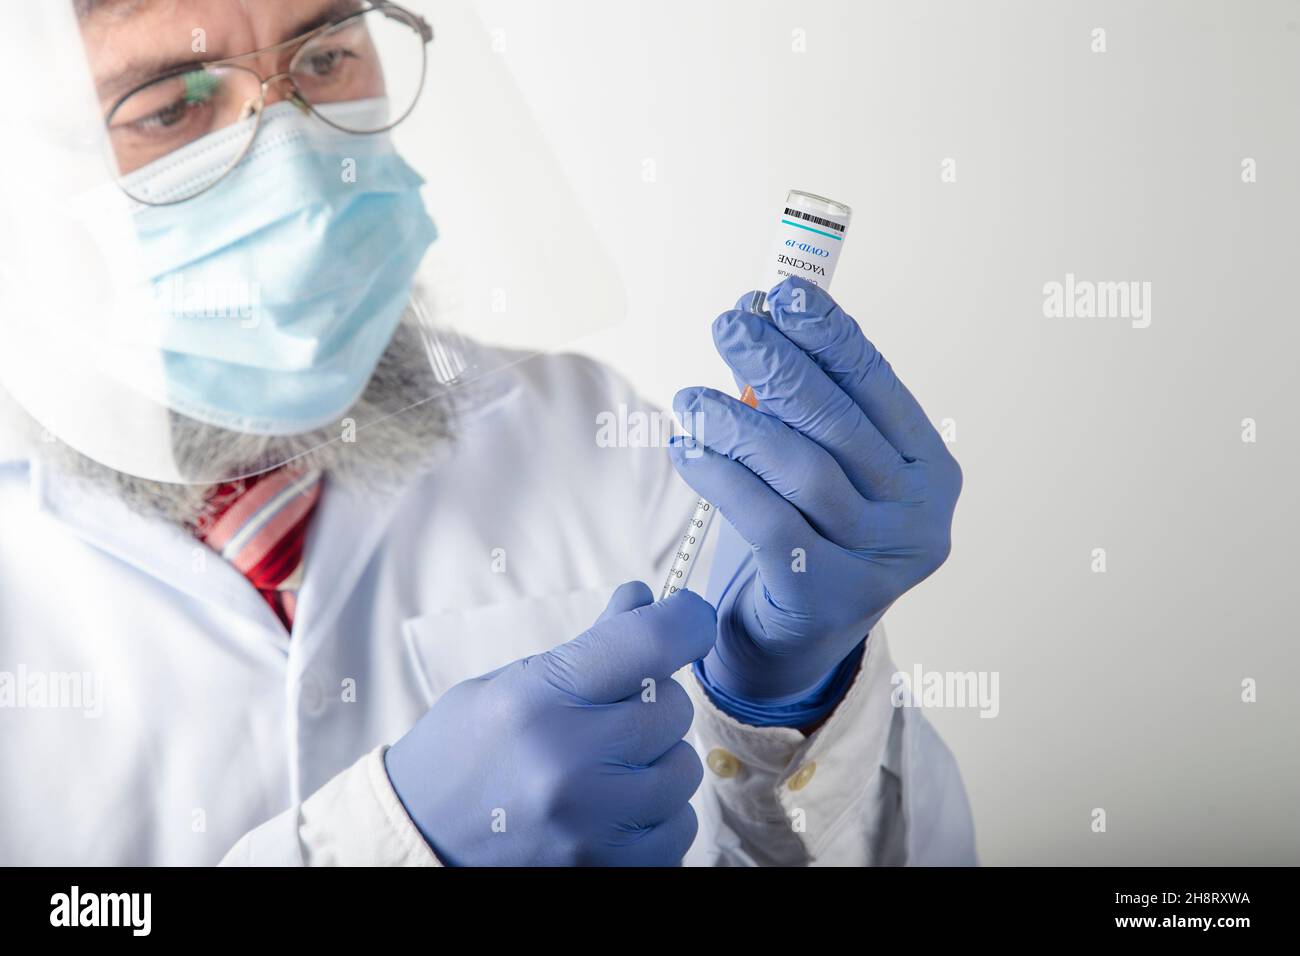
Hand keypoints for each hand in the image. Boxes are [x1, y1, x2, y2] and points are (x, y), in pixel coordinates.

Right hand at [384, 583, 715, 865]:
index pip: (649, 642)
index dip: (685, 621)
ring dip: (656, 761)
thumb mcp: (509, 685)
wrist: (419, 842)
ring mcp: (593, 825)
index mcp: (539, 700)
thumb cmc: (461, 756)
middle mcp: (570, 762)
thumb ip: (587, 648)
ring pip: (684, 769)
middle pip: (673, 707)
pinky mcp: (610, 868)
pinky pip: (681, 826)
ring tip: (605, 767)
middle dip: (651, 702)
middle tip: (608, 715)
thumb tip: (645, 601)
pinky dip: (657, 814)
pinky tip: (612, 807)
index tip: (690, 619)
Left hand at [669, 276, 960, 709]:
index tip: (784, 293)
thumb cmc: (806, 531)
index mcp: (929, 466)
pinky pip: (768, 520)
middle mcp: (918, 513)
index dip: (829, 334)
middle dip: (780, 366)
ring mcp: (880, 559)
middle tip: (729, 327)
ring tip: (691, 399)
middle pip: (841, 423)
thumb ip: (797, 399)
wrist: (793, 637)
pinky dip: (722, 478)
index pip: (877, 384)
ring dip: (740, 424)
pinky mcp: (829, 594)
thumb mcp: (816, 461)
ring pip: (805, 471)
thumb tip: (754, 311)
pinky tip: (689, 450)